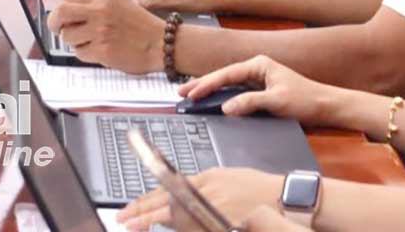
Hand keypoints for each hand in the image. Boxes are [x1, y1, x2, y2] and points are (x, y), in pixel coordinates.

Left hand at [45, 0, 166, 73]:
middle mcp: (99, 11)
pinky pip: (80, 53)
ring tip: (90, 42)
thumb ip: (95, 4)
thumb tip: (69, 10)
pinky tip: (99, 51)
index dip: (61, 11)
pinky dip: (85, 54)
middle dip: (54, 23)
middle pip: (60, 14)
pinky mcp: (102, 50)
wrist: (161, 43)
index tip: (60, 18)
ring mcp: (100, 31)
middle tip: (56, 29)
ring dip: (74, 42)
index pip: (68, 0)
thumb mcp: (119, 3)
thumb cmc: (142, 26)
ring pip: (68, 37)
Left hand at [118, 168, 287, 230]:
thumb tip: (180, 192)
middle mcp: (205, 191)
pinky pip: (195, 226)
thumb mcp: (224, 178)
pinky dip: (181, 228)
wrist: (281, 195)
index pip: (166, 189)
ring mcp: (213, 207)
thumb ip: (201, 186)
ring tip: (135, 226)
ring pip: (176, 216)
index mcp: (204, 178)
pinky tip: (169, 229)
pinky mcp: (222, 220)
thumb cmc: (256, 187)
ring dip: (154, 222)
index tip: (127, 208)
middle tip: (122, 219)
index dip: (144, 200)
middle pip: (165, 202)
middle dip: (141, 212)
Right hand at [176, 55, 354, 129]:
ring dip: (211, 90)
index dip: (207, 84)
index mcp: (259, 64)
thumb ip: (250, 102)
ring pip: (228, 84)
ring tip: (191, 96)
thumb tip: (226, 107)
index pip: (227, 74)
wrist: (328, 107)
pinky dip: (223, 96)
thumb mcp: (277, 101)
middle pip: (223, 77)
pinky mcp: (262, 91)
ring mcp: (259, 79)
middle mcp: (257, 69)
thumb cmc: (307, 100)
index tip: (192, 92)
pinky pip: (236, 92)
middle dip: (202, 84)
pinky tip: (213, 101)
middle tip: (182, 92)